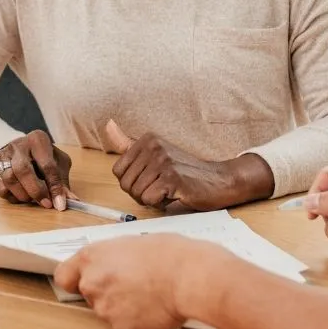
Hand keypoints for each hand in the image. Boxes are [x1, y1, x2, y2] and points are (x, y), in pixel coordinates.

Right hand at [0, 130, 71, 210]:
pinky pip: (0, 187)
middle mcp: (19, 146)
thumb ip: (62, 181)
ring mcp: (3, 156)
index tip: (60, 204)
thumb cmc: (43, 156)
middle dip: (35, 191)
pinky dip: (12, 196)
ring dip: (23, 194)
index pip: (47, 165)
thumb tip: (71, 200)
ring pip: (9, 179)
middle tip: (45, 203)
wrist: (19, 148)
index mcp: (38, 140)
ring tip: (33, 199)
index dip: (54, 187)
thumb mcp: (58, 163)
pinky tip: (21, 196)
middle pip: (23, 170)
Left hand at [54, 235, 218, 328]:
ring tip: (150, 293)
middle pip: (89, 293)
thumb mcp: (135, 243)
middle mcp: (93, 283)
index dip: (74, 279)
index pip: (64, 275)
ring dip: (123, 306)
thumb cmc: (170, 255)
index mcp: (93, 257)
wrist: (190, 277)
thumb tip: (115, 265)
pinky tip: (154, 307)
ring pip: (108, 311)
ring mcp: (105, 309)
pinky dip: (136, 320)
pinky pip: (124, 326)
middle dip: (107, 291)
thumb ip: (114, 257)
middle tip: (134, 284)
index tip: (82, 281)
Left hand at [105, 120, 272, 209]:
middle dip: (141, 193)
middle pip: (125, 184)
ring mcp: (163, 161)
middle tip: (162, 187)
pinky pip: (149, 200)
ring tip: (169, 190)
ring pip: (137, 194)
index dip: (133, 182)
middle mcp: (154, 146)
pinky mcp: (172, 178)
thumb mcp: (155, 153)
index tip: (152, 178)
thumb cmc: (186, 171)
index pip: (118, 171)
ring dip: (152, 199)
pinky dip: (160, 204)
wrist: (218, 180)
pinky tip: (175, 195)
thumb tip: (108, 124)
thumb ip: (129, 142)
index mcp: (147, 139)